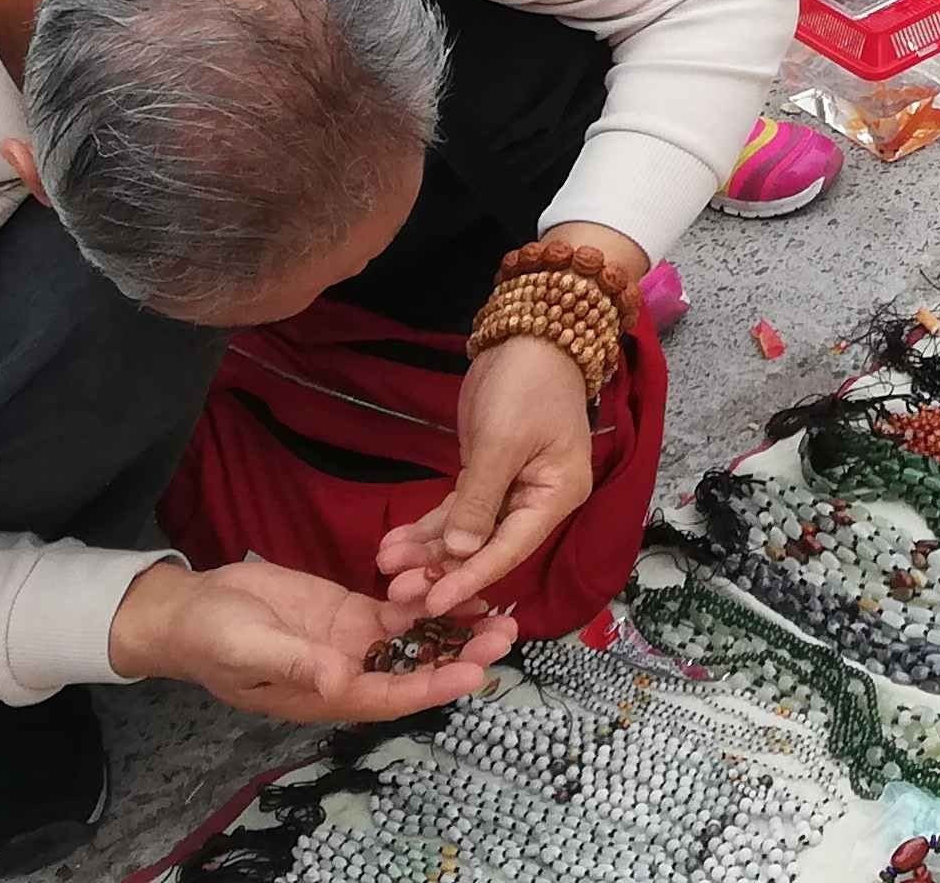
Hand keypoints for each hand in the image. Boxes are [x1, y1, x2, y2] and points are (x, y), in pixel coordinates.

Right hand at [108, 555, 511, 725]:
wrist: (191, 611)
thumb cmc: (214, 638)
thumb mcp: (252, 648)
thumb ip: (298, 662)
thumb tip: (340, 680)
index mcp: (327, 695)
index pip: (391, 696)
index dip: (434, 685)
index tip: (476, 672)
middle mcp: (350, 672)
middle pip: (417, 668)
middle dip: (462, 652)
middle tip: (505, 630)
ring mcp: (353, 641)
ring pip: (415, 638)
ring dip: (455, 624)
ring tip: (499, 604)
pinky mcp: (351, 612)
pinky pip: (397, 608)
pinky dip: (427, 597)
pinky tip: (459, 579)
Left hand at [376, 333, 601, 624]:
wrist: (528, 334)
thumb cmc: (526, 386)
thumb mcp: (501, 441)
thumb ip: (479, 499)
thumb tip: (459, 553)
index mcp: (555, 496)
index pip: (510, 549)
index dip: (470, 578)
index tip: (433, 605)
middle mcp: (536, 501)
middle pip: (486, 548)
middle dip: (440, 569)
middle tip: (395, 590)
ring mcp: (511, 491)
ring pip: (466, 533)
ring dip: (427, 550)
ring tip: (385, 565)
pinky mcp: (486, 477)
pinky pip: (457, 512)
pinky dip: (429, 528)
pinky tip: (396, 542)